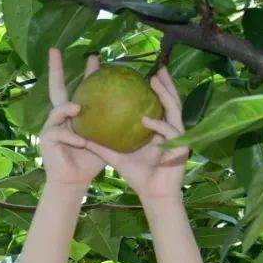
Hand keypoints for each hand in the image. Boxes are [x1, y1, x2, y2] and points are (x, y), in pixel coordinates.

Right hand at [38, 47, 103, 187]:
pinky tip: (82, 142)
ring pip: (57, 110)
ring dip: (68, 109)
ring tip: (78, 109)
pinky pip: (59, 134)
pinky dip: (72, 138)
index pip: (82, 89)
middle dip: (55, 69)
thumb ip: (112, 125)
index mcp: (74, 114)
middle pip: (56, 88)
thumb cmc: (90, 160)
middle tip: (55, 51)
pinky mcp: (46, 139)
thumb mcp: (104, 139)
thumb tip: (137, 110)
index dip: (87, 73)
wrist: (74, 181)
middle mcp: (60, 115)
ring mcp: (50, 126)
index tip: (94, 56)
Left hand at [81, 66, 188, 200]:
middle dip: (166, 84)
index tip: (146, 72)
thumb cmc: (138, 176)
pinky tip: (146, 120)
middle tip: (158, 68)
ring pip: (174, 110)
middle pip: (171, 102)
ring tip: (156, 80)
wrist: (152, 195)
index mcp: (159, 129)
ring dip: (166, 94)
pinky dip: (158, 125)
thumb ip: (102, 143)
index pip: (158, 104)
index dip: (156, 88)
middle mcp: (170, 130)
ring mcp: (177, 138)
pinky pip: (169, 132)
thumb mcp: (116, 156)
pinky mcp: (181, 148)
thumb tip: (82, 132)